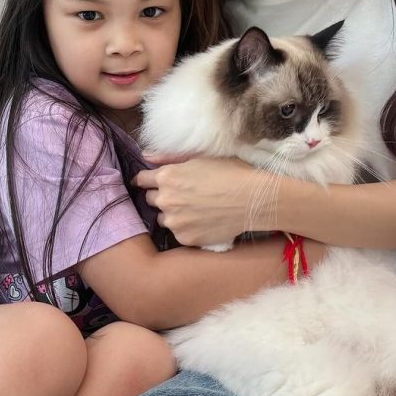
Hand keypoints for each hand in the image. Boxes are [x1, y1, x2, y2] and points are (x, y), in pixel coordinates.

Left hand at [134, 156, 274, 246]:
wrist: (253, 200)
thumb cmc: (230, 173)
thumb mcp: (200, 157)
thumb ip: (168, 157)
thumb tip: (146, 156)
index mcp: (167, 177)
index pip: (141, 180)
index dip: (148, 180)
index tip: (154, 182)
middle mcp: (166, 200)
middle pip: (151, 199)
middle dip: (162, 196)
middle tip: (182, 195)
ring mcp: (175, 222)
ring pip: (163, 218)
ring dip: (173, 214)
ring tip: (194, 209)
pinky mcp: (185, 238)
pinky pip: (178, 233)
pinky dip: (186, 228)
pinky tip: (202, 221)